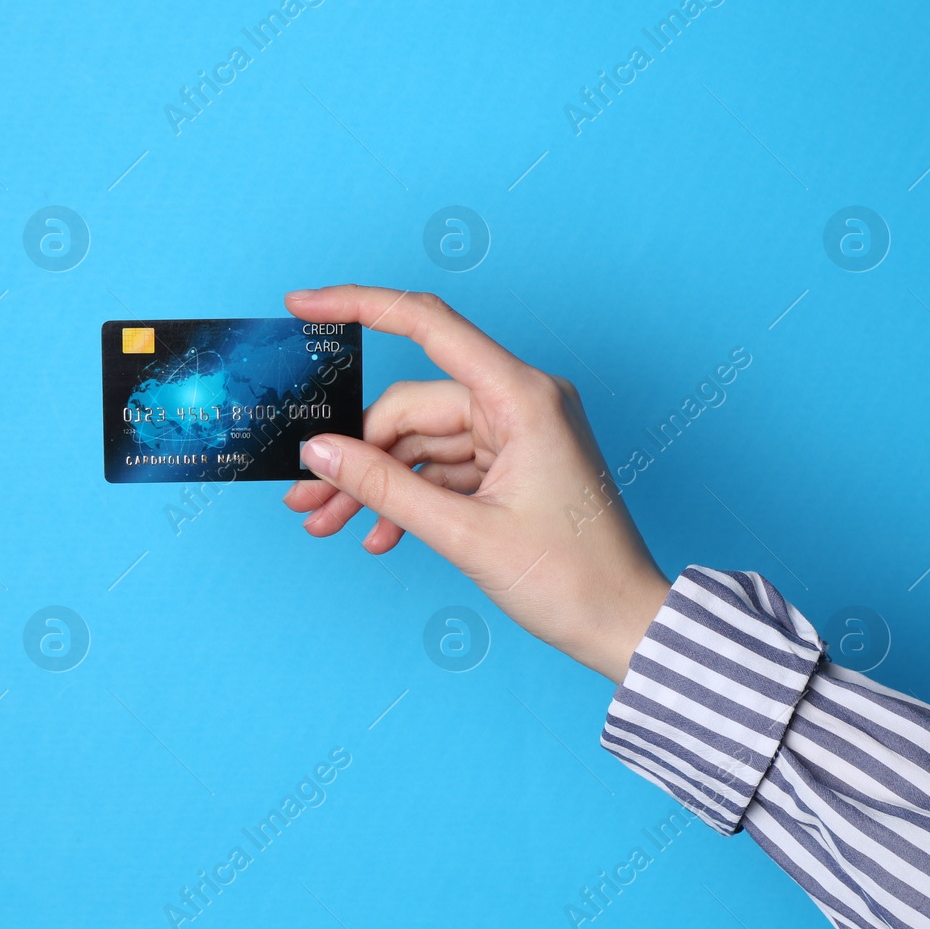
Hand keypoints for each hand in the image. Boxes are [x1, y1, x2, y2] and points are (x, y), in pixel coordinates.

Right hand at [282, 285, 669, 682]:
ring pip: (419, 442)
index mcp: (522, 396)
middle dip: (354, 452)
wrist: (624, 624)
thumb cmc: (572, 578)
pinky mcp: (512, 464)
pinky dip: (408, 498)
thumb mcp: (463, 532)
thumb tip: (320, 451)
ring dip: (373, 483)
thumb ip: (384, 486)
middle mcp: (520, 402)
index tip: (304, 304)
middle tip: (306, 497)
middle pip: (410, 407)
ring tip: (327, 522)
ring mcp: (516, 434)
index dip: (360, 306)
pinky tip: (377, 534)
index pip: (428, 325)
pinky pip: (442, 468)